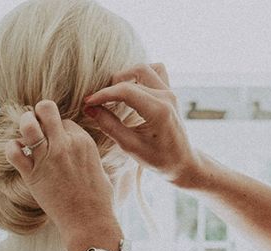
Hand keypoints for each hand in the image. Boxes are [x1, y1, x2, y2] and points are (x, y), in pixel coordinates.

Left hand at [4, 100, 118, 237]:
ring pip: (27, 124)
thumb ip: (86, 154)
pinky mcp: (33, 174)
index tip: (57, 142)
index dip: (58, 129)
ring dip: (23, 125)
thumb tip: (79, 150)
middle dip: (39, 115)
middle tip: (38, 129)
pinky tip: (18, 154)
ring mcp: (48, 158)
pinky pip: (13, 151)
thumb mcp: (99, 168)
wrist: (89, 222)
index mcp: (83, 141)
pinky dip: (12, 148)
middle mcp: (65, 144)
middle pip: (45, 109)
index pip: (64, 120)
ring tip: (25, 137)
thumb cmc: (98, 200)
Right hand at [83, 63, 201, 186]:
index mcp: (159, 111)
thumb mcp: (130, 146)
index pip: (125, 91)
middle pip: (132, 77)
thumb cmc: (158, 159)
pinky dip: (140, 75)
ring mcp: (170, 91)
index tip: (88, 102)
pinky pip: (155, 71)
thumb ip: (109, 126)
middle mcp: (166, 96)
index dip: (103, 94)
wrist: (182, 161)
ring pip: (143, 69)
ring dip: (125, 76)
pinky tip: (131, 89)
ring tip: (115, 94)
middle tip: (99, 103)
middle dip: (111, 88)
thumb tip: (89, 109)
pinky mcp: (170, 91)